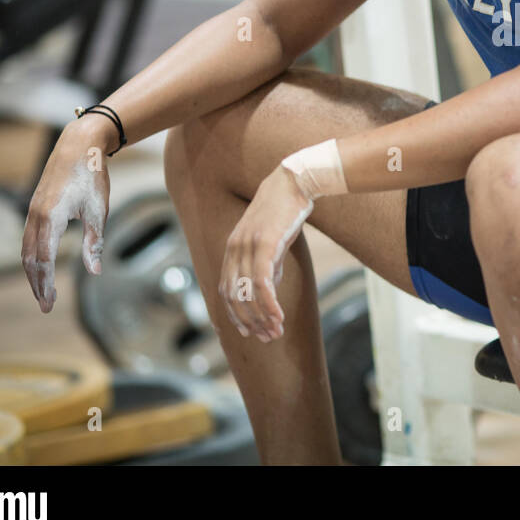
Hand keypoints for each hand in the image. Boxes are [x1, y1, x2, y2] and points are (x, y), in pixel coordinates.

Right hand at [22, 122, 112, 312]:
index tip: (49, 303)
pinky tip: (40, 266)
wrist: (79, 145)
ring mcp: (32, 211)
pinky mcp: (35, 207)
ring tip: (42, 291)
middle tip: (46, 306)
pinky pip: (28, 238)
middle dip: (37, 284)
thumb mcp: (98, 210)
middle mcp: (35, 216)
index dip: (46, 283)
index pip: (44, 259)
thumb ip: (94, 241)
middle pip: (30, 259)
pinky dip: (31, 256)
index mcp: (51, 217)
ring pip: (25, 249)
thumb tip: (94, 270)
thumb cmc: (91, 176)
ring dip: (32, 272)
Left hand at [217, 165, 314, 341]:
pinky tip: (278, 316)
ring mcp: (247, 246)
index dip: (235, 314)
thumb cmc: (285, 209)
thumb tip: (268, 288)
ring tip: (275, 331)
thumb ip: (268, 264)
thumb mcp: (273, 240)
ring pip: (247, 293)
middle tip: (267, 337)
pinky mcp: (264, 244)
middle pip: (234, 296)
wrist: (294, 182)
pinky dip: (268, 303)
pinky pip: (262, 282)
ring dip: (261, 317)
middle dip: (249, 321)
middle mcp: (234, 249)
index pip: (226, 291)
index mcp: (232, 248)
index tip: (250, 331)